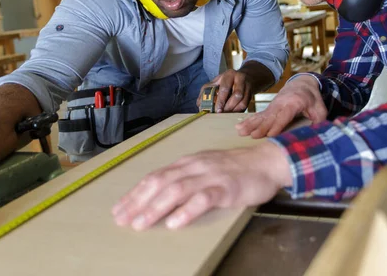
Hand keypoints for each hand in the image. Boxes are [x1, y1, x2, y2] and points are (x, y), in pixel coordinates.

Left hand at [112, 142, 290, 229]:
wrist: (266, 162)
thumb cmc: (235, 168)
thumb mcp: (205, 168)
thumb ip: (185, 178)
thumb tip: (160, 195)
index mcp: (187, 162)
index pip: (155, 177)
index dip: (135, 193)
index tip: (119, 208)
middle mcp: (195, 166)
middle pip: (160, 183)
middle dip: (138, 202)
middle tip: (121, 219)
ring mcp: (210, 176)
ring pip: (176, 190)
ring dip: (155, 207)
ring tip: (140, 223)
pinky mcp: (226, 188)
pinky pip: (203, 199)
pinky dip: (187, 211)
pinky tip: (174, 223)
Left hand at [197, 69, 251, 112]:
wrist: (246, 76)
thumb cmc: (227, 80)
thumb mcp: (216, 81)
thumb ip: (207, 90)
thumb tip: (199, 104)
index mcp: (230, 74)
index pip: (225, 88)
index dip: (221, 100)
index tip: (217, 110)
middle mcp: (240, 79)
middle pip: (237, 95)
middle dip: (228, 107)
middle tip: (221, 114)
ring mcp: (248, 86)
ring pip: (243, 102)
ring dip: (234, 110)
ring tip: (226, 115)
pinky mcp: (251, 94)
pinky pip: (246, 105)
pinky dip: (238, 111)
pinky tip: (232, 114)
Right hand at [236, 75, 326, 138]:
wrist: (302, 83)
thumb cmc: (312, 99)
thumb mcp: (320, 109)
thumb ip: (318, 121)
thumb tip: (315, 135)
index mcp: (294, 102)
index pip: (285, 115)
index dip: (277, 125)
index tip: (270, 135)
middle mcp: (281, 103)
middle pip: (270, 117)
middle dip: (261, 127)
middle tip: (253, 136)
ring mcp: (273, 106)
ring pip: (261, 116)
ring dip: (250, 124)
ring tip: (240, 132)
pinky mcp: (269, 109)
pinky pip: (258, 116)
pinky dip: (248, 122)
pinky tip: (239, 128)